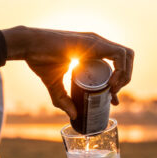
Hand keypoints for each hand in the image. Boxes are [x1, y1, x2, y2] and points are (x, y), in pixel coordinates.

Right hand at [1, 26, 133, 118]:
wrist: (29, 46)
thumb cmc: (40, 60)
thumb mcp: (54, 85)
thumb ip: (62, 100)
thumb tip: (73, 116)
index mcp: (92, 51)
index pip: (116, 65)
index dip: (119, 84)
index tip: (113, 101)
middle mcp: (98, 44)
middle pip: (126, 59)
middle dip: (125, 79)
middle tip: (112, 94)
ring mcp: (98, 42)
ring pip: (127, 55)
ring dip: (125, 75)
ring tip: (112, 89)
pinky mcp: (95, 42)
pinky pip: (120, 55)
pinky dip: (121, 70)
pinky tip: (110, 83)